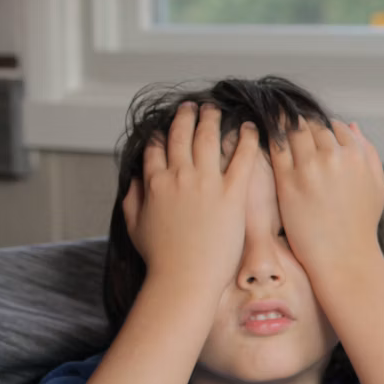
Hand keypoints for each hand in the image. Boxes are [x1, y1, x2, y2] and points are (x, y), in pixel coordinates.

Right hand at [121, 102, 258, 291]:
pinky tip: (251, 128)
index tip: (166, 126)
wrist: (185, 277)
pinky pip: (242, 158)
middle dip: (187, 116)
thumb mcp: (135, 226)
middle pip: (182, 135)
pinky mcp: (232, 194)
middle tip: (194, 107)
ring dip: (213, 119)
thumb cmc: (161, 258)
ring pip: (209, 139)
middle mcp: (179, 176)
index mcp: (154, 183)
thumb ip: (132, 199)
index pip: (156, 148)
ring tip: (217, 110)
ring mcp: (206, 183)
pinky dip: (247, 139)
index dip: (161, 134)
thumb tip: (132, 179)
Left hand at [268, 118, 383, 278]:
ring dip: (283, 128)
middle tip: (289, 127)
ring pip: (292, 131)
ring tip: (276, 130)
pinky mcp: (288, 182)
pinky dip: (272, 141)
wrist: (345, 256)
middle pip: (312, 124)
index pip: (335, 126)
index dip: (323, 127)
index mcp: (357, 156)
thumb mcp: (377, 184)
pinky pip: (276, 149)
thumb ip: (369, 152)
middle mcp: (334, 157)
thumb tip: (351, 125)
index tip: (313, 133)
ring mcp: (310, 168)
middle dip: (301, 124)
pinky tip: (267, 143)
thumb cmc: (361, 223)